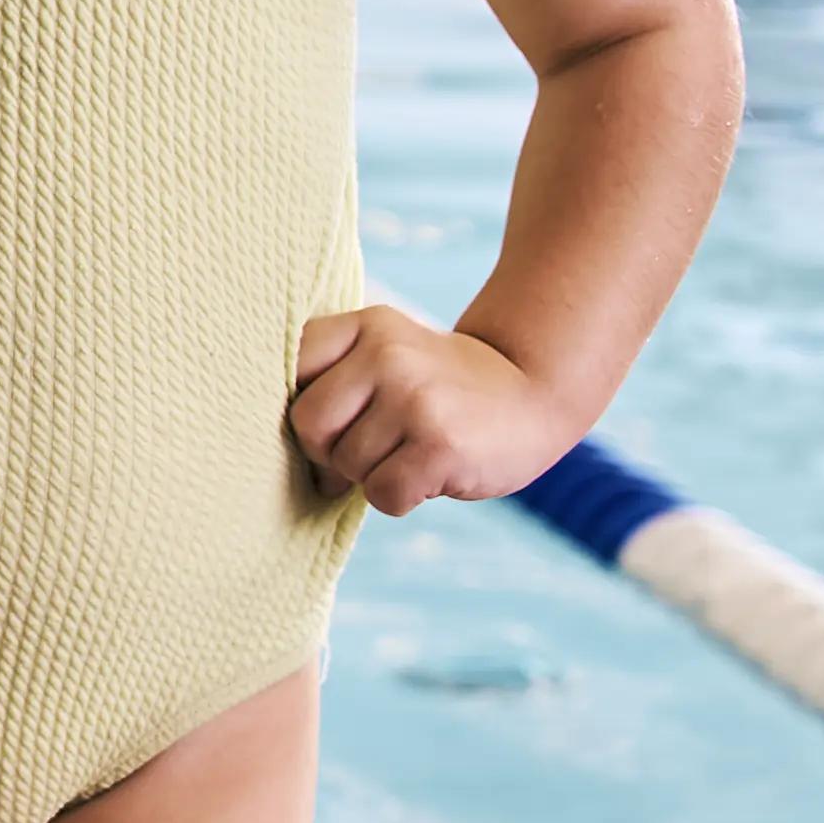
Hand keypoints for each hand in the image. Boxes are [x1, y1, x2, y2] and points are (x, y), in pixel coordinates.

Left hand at [289, 304, 561, 515]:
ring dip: (374, 474)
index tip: (342, 415)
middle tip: (378, 444)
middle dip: (332, 450)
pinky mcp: (440, 445)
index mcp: (366, 324)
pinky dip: (400, 498)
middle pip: (308, 425)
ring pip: (346, 465)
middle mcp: (387, 353)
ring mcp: (415, 398)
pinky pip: (382, 494)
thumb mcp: (386, 357)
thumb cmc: (440, 390)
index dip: (308, 408)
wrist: (535, 396)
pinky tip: (431, 473)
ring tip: (415, 450)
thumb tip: (288, 462)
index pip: (290, 372)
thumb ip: (331, 383)